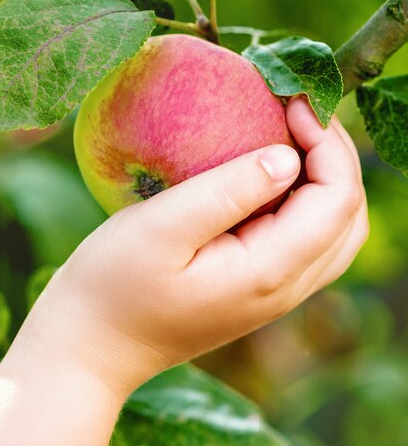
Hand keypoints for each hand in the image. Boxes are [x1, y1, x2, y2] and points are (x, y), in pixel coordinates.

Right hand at [52, 97, 367, 395]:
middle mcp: (287, 288)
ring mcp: (277, 292)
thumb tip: (287, 156)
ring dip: (326, 176)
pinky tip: (269, 171)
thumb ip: (227, 192)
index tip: (292, 99)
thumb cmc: (114, 286)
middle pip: (348, 215)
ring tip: (291, 132)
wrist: (97, 345)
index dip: (329, 144)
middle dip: (336, 155)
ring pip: (335, 230)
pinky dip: (305, 197)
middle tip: (297, 110)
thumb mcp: (161, 228)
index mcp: (270, 272)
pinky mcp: (260, 286)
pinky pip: (306, 237)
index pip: (337, 200)